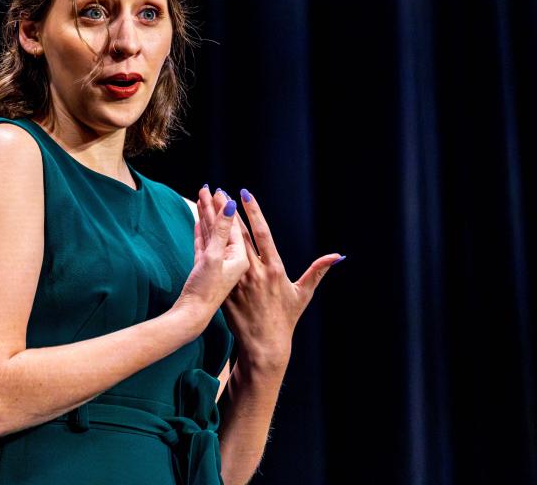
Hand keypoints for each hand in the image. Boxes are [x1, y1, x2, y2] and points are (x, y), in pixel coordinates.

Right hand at [175, 194, 249, 329]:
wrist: (191, 317)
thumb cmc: (205, 292)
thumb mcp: (214, 258)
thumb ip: (221, 232)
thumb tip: (230, 206)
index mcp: (241, 258)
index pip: (233, 226)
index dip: (224, 207)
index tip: (218, 190)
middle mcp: (233, 261)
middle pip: (223, 228)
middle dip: (214, 208)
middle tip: (207, 189)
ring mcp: (219, 266)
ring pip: (212, 236)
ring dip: (206, 218)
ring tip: (201, 199)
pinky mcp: (207, 272)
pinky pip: (204, 247)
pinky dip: (202, 234)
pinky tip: (200, 222)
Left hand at [198, 187, 342, 369]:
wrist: (264, 345)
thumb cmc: (286, 319)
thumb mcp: (303, 294)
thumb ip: (317, 271)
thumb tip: (338, 256)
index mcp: (273, 269)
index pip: (262, 233)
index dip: (253, 212)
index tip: (245, 194)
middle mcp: (254, 272)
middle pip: (239, 235)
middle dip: (229, 211)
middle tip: (220, 191)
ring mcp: (237, 281)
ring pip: (223, 246)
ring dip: (214, 224)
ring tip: (205, 203)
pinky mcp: (225, 290)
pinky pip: (214, 264)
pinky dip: (206, 245)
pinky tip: (199, 231)